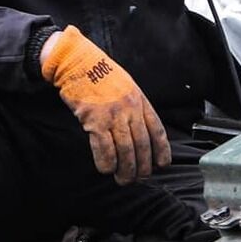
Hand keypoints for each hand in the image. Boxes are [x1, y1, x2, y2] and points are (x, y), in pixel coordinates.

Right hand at [40, 26, 171, 184]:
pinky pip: (104, 148)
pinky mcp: (95, 120)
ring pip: (126, 150)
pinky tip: (106, 170)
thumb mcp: (126, 86)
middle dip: (143, 167)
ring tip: (123, 180)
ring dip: (126, 169)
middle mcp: (130, 109)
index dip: (162, 150)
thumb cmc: (99, 73)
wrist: (77, 62)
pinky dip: (107, 162)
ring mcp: (113, 115)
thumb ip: (134, 106)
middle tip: (140, 178)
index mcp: (140, 100)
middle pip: (142, 145)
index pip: (157, 130)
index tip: (162, 165)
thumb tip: (138, 129)